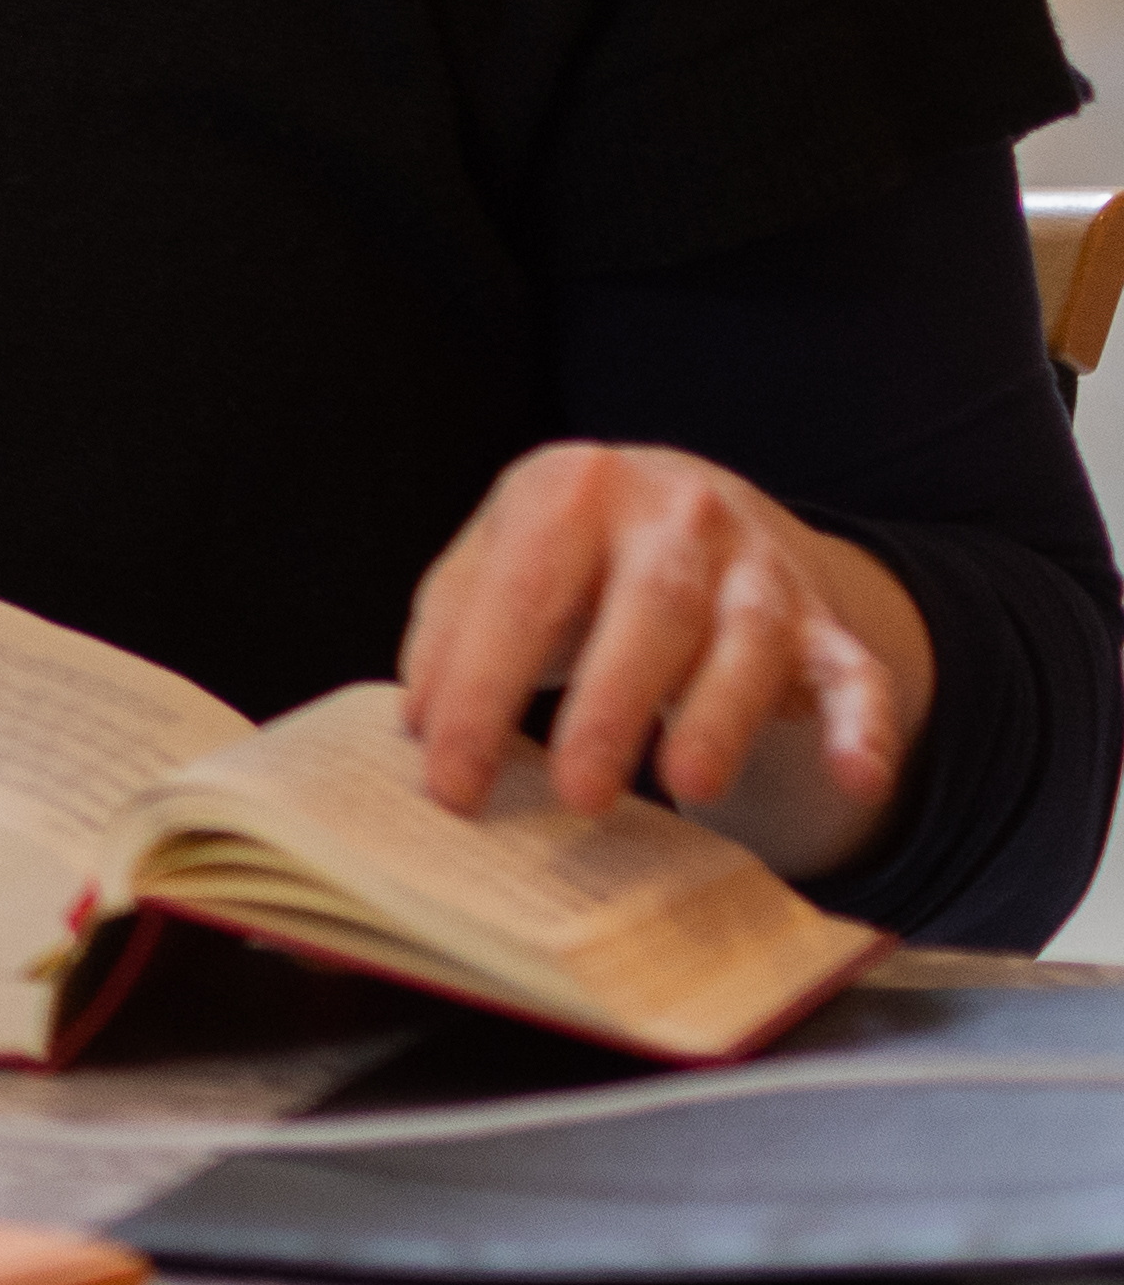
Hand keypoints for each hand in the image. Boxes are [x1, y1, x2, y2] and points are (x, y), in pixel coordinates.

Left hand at [399, 440, 920, 870]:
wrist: (689, 509)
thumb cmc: (567, 561)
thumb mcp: (494, 565)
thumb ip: (449, 634)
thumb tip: (424, 727)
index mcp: (572, 490)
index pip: (521, 592)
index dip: (480, 691)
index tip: (452, 783)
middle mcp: (676, 514)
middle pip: (648, 609)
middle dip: (610, 707)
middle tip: (577, 795)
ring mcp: (759, 565)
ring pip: (748, 640)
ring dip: (719, 716)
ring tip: (689, 787)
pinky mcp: (823, 622)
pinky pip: (852, 673)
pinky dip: (860, 725)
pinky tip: (860, 776)